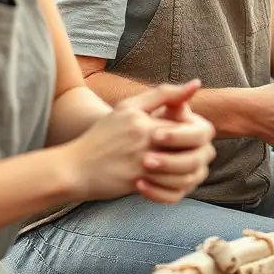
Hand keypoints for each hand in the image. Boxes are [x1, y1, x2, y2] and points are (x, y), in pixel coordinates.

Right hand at [62, 82, 214, 203]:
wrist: (75, 167)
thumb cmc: (103, 135)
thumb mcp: (129, 107)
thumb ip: (163, 95)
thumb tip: (196, 84)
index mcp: (148, 123)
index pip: (193, 128)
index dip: (198, 132)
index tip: (190, 133)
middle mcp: (147, 143)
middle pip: (195, 150)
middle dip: (198, 152)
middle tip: (191, 152)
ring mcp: (143, 165)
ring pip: (187, 172)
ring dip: (189, 170)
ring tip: (182, 166)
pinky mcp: (137, 184)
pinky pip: (171, 189)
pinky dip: (176, 186)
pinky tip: (170, 180)